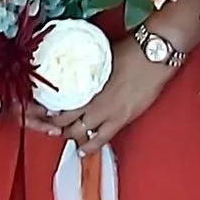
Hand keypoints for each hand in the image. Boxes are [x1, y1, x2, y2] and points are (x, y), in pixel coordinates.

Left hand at [36, 35, 175, 155]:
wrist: (154, 55)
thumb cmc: (129, 49)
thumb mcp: (99, 56)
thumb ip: (87, 68)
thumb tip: (76, 69)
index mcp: (86, 87)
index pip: (61, 107)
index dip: (50, 113)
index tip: (45, 112)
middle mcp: (95, 103)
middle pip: (69, 123)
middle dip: (59, 127)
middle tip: (54, 127)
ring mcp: (110, 114)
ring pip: (85, 134)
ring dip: (75, 137)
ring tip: (69, 139)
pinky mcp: (124, 119)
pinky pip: (104, 138)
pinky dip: (92, 146)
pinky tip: (84, 150)